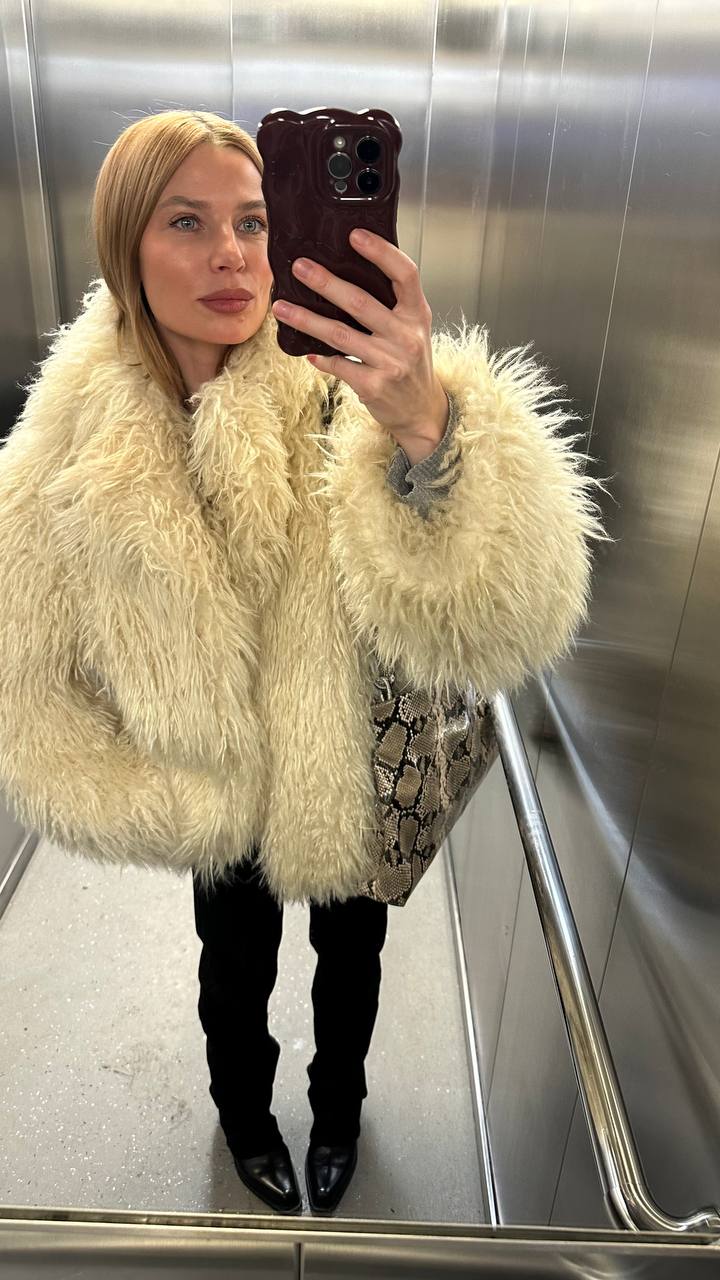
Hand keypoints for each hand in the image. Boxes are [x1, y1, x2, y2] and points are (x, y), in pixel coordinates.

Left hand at [271, 228, 448, 457]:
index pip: (404, 274)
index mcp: (417, 314)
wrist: (421, 410)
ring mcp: (390, 363)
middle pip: (361, 303)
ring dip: (307, 320)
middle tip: (299, 267)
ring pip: (340, 335)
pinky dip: (320, 357)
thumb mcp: (413, 329)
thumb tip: (347, 273)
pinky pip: (338, 365)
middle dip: (326, 283)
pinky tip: (304, 350)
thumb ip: (392, 304)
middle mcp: (406, 336)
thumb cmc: (411, 363)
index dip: (381, 252)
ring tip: (282, 307)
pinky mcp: (373, 385)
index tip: (354, 235)